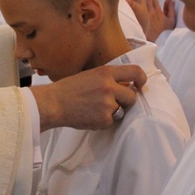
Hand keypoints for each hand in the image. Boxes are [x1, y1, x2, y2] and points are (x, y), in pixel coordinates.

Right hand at [31, 64, 146, 131]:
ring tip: (94, 108)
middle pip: (132, 96)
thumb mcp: (89, 75)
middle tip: (111, 102)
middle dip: (125, 101)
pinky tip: (89, 116)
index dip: (142, 79)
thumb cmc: (68, 89)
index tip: (140, 85)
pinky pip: (111, 122)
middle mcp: (109, 87)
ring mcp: (108, 104)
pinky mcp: (104, 119)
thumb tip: (124, 85)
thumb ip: (107, 79)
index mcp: (106, 72)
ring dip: (112, 111)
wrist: (53, 103)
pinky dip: (102, 121)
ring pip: (121, 110)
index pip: (135, 72)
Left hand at [124, 0, 175, 41]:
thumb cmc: (160, 32)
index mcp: (157, 10)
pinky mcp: (141, 20)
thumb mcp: (169, 22)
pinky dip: (132, 5)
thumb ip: (170, 10)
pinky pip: (136, 11)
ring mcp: (145, 15)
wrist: (151, 40)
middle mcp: (150, 11)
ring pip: (143, 0)